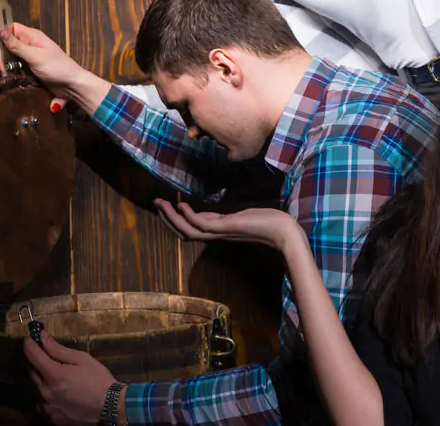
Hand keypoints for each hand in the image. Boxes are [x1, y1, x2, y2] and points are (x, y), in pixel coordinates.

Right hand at [0, 22, 107, 112]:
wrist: (72, 84)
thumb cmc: (58, 68)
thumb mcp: (35, 56)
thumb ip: (17, 46)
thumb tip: (1, 31)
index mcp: (33, 36)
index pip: (11, 30)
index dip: (3, 40)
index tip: (2, 56)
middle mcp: (31, 43)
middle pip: (9, 46)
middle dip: (5, 59)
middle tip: (5, 71)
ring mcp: (32, 55)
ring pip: (12, 58)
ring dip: (10, 68)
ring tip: (12, 77)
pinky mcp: (33, 66)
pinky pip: (19, 67)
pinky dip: (17, 74)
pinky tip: (19, 79)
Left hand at [24, 332, 115, 424]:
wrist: (110, 406)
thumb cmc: (98, 379)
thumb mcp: (82, 359)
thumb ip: (58, 349)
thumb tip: (43, 338)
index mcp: (54, 375)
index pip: (32, 355)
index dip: (30, 344)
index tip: (31, 339)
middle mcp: (46, 392)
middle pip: (34, 372)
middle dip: (42, 364)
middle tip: (57, 362)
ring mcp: (48, 407)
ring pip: (39, 389)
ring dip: (46, 382)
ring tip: (65, 381)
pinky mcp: (53, 417)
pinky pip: (45, 404)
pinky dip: (51, 397)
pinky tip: (65, 395)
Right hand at [155, 199, 302, 251]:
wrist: (284, 232)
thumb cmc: (267, 224)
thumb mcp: (241, 218)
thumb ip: (224, 218)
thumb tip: (213, 215)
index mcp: (219, 232)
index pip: (190, 229)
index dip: (175, 219)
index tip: (165, 205)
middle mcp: (217, 235)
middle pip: (184, 232)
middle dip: (168, 218)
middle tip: (155, 203)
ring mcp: (222, 233)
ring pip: (189, 230)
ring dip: (173, 218)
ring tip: (161, 203)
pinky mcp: (229, 228)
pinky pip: (203, 225)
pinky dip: (190, 217)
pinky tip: (181, 206)